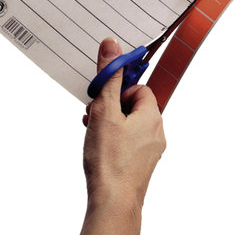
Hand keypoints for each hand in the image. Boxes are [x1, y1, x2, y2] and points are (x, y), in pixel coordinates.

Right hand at [81, 38, 165, 234]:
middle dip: (111, 106)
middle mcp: (156, 131)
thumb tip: (112, 47)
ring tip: (92, 131)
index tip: (105, 93)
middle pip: (133, 105)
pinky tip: (98, 146)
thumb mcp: (105, 110)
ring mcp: (150, 150)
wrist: (112, 203)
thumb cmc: (110, 161)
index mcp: (152, 115)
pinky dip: (114, 139)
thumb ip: (109, 78)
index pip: (140, 88)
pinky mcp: (141, 165)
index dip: (120, 89)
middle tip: (94, 113)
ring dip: (110, 122)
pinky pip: (129, 142)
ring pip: (129, 124)